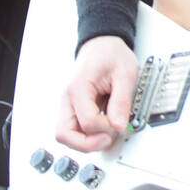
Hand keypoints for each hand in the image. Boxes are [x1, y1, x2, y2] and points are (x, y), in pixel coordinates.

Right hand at [56, 36, 137, 151]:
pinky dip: (87, 135)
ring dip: (86, 141)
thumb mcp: (125, 73)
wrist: (102, 45)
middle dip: (88, 144)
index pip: (87, 121)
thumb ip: (122, 101)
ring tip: (106, 134)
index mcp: (79, 87)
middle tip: (108, 138)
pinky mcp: (73, 109)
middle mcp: (68, 98)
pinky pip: (74, 130)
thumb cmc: (111, 54)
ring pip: (66, 135)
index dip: (105, 129)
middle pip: (64, 134)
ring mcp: (68, 105)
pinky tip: (102, 128)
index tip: (119, 124)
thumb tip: (119, 125)